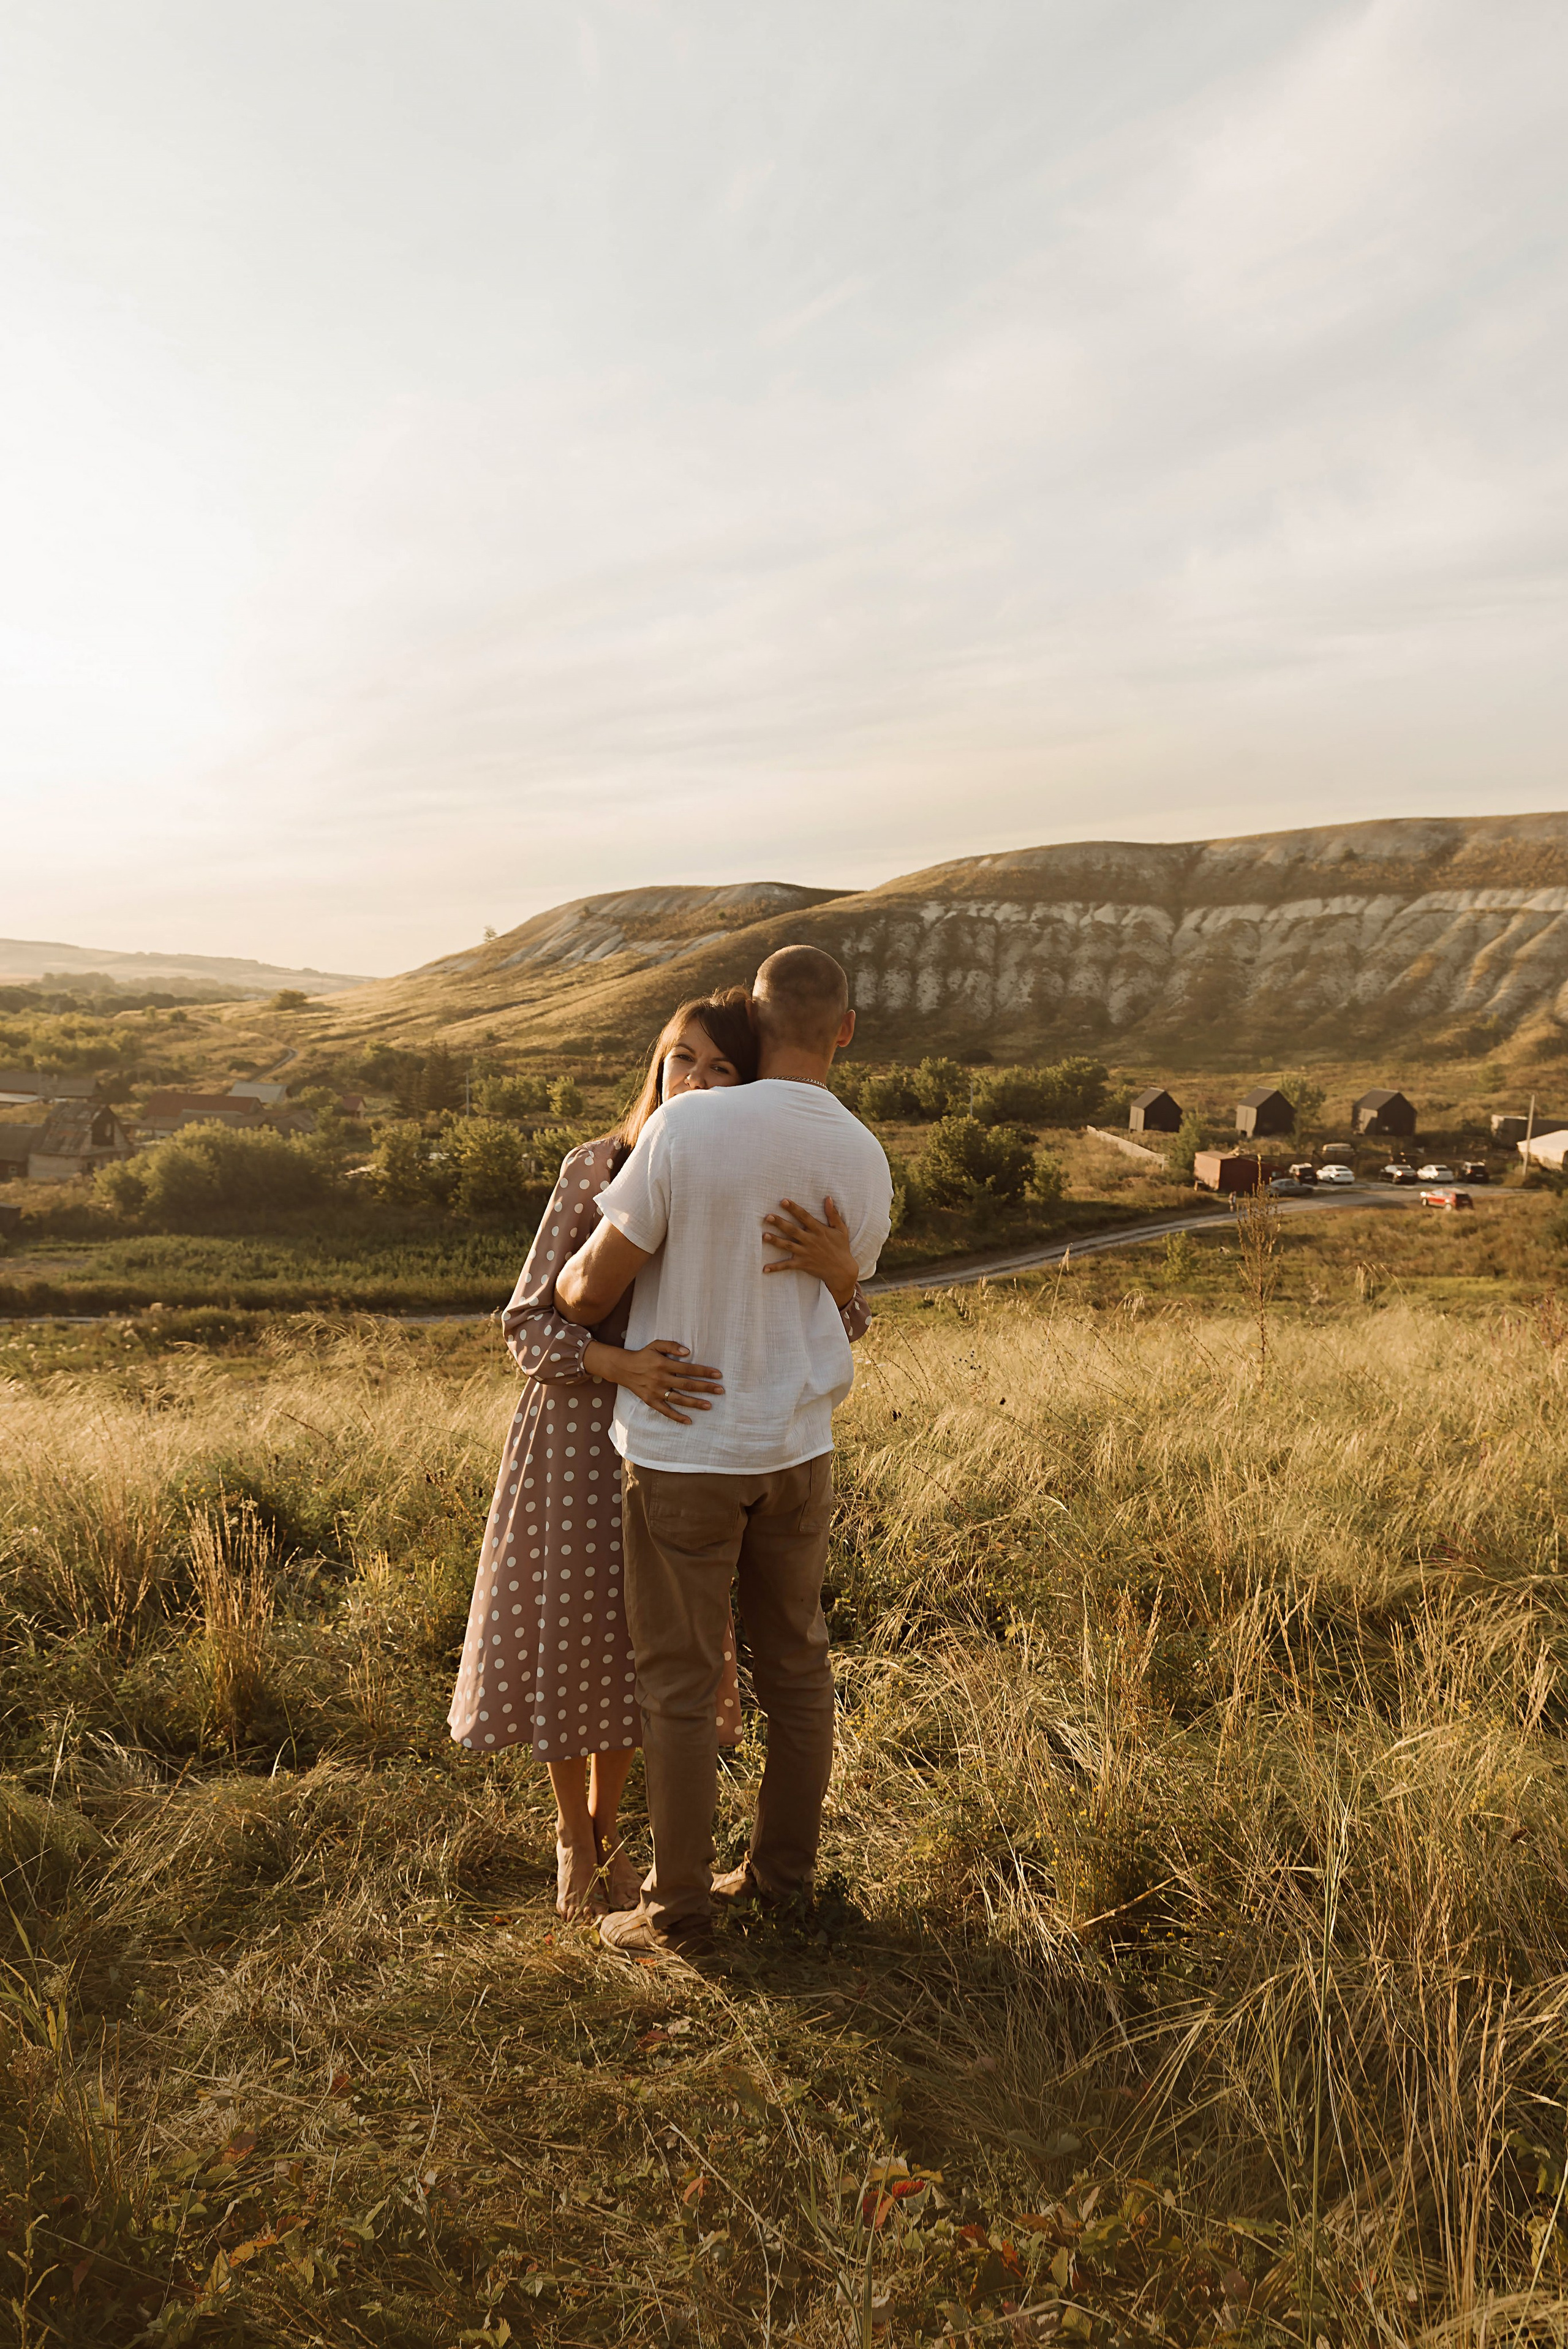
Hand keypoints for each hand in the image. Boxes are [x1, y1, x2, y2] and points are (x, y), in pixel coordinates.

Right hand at [585, 1338, 723, 1423]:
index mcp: (664, 1364)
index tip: (718, 1374)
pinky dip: (676, 1417)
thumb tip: (688, 1352)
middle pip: (687, 1385)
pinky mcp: (651, 1401)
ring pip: (678, 1399)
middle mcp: (661, 1379)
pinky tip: (689, 1421)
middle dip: (705, 1388)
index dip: (704, 1371)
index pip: (688, 1369)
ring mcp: (656, 1391)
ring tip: (709, 1405)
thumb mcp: (655, 1344)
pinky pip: (665, 1411)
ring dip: (694, 1403)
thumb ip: (671, 1345)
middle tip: (720, 1390)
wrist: (623, 1368)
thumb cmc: (643, 1355)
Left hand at [761, 1194, 859, 1309]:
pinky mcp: (803, 1264)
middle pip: (792, 1230)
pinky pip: (787, 1266)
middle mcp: (810, 1241)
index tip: (783, 1201)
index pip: (804, 1217)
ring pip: (788, 1246)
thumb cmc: (841, 1248)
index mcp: (819, 1230)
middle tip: (768, 1217)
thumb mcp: (841, 1229)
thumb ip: (833, 1214)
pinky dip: (776, 1267)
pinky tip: (765, 1268)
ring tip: (764, 1236)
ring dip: (775, 1241)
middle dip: (780, 1223)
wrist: (842, 1271)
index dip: (794, 1208)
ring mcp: (805, 1253)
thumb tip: (828, 1198)